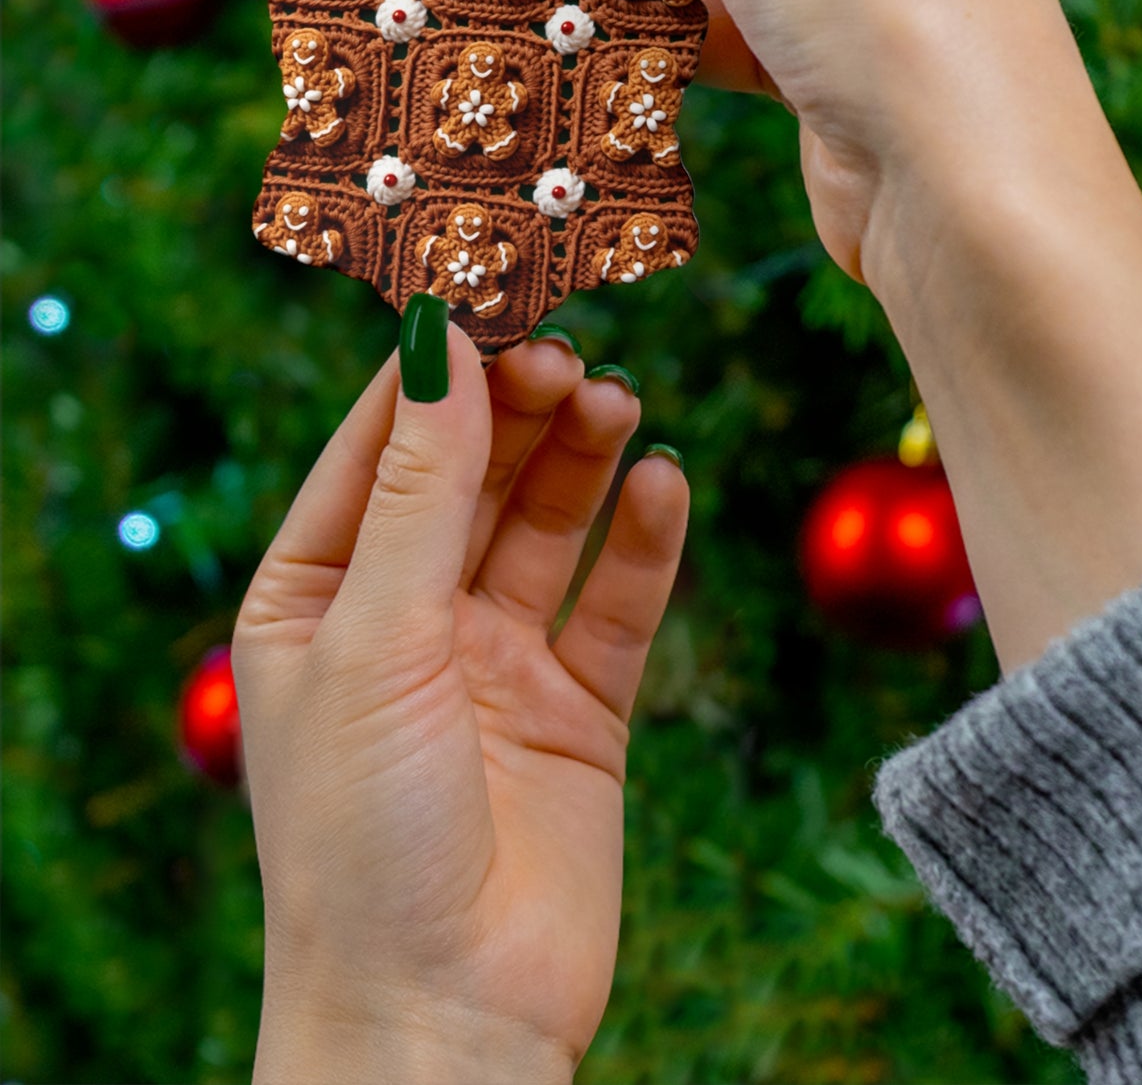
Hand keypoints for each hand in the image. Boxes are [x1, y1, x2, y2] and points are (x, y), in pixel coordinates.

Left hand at [232, 329, 686, 1081]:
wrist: (446, 1019)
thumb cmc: (363, 838)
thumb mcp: (377, 640)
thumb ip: (420, 490)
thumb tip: (439, 342)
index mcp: (319, 598)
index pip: (378, 448)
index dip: (433, 370)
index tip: (487, 287)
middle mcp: (408, 618)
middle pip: (473, 475)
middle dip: (519, 408)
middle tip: (570, 350)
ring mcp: (498, 661)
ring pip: (549, 525)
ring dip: (584, 459)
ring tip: (620, 401)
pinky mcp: (580, 707)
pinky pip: (618, 602)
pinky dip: (644, 541)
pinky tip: (665, 483)